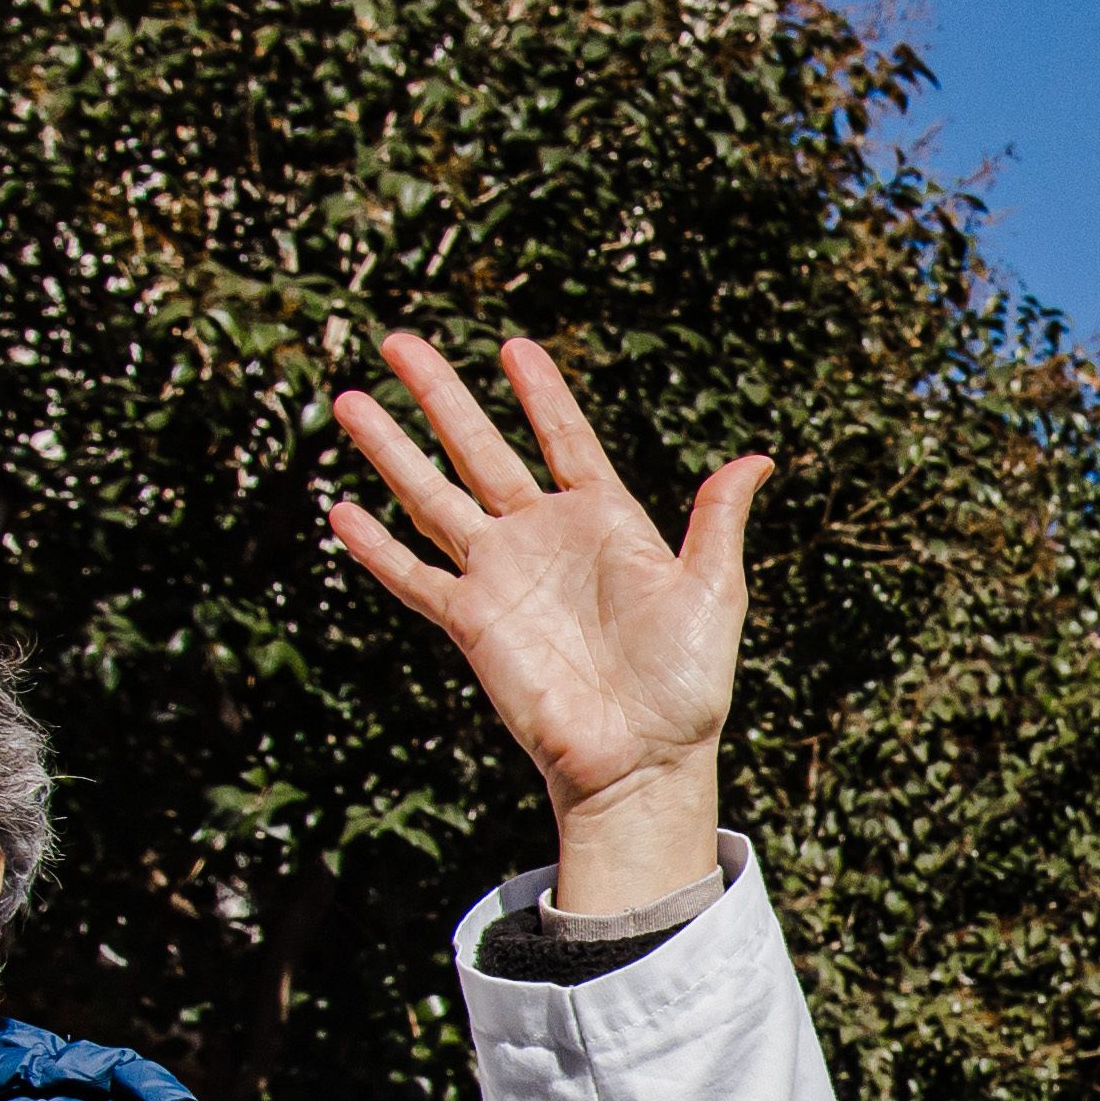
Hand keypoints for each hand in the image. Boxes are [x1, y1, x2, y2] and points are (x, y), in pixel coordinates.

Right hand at [328, 330, 767, 917]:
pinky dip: (377, 547)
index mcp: (604, 520)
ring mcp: (501, 577)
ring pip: (432, 498)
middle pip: (479, 450)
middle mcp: (543, 538)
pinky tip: (341, 510)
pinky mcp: (471, 623)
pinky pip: (415, 577)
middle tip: (399, 342)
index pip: (563, 437)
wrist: (641, 758)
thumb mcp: (711, 590)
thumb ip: (717, 520)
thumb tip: (758, 459)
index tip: (513, 345)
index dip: (539, 393)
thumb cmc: (685, 683)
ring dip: (391, 451)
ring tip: (350, 400)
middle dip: (440, 396)